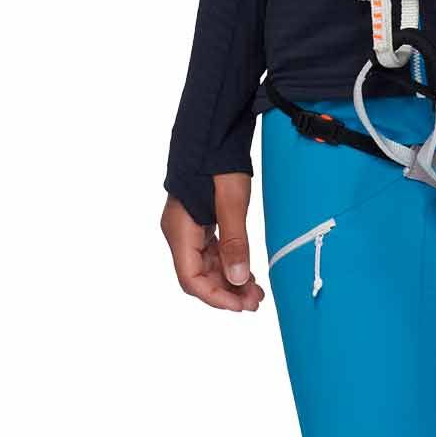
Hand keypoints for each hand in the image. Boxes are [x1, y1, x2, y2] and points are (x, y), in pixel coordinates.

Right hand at [161, 172, 265, 310]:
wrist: (211, 130)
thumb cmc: (218, 161)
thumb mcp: (232, 201)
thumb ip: (234, 242)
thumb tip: (239, 280)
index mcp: (179, 231)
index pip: (192, 279)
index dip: (216, 297)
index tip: (241, 306)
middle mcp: (178, 232)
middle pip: (199, 275)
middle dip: (227, 291)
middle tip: (256, 301)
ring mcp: (188, 226)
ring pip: (206, 265)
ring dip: (230, 279)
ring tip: (256, 292)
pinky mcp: (199, 220)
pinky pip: (210, 250)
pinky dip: (228, 262)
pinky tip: (246, 271)